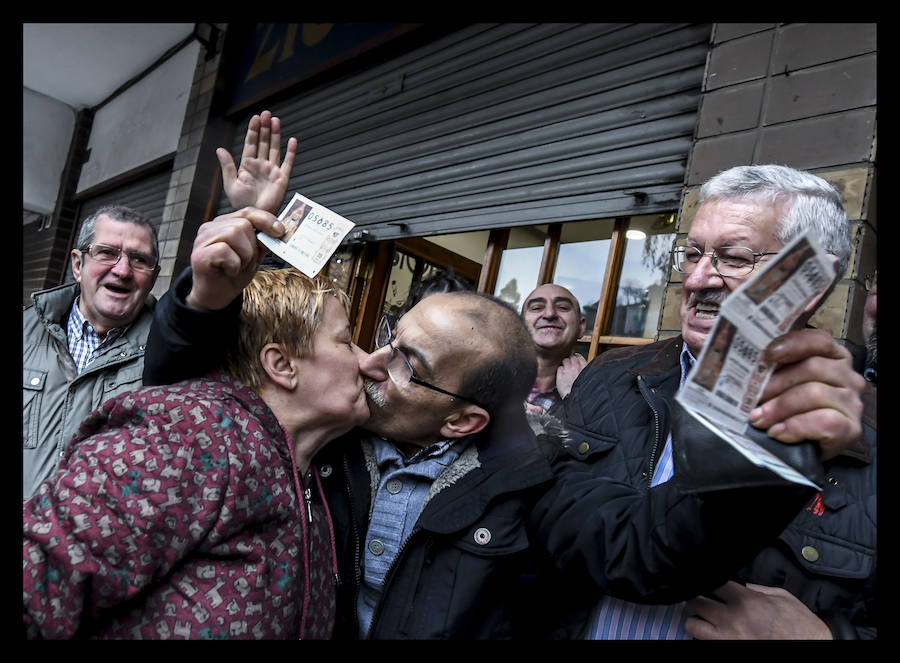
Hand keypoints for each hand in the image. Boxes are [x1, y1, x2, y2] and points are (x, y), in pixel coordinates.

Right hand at [187, 208, 283, 310]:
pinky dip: (233, 264)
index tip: (280, 231)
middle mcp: (211, 228)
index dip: (265, 219)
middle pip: (243, 224)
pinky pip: (225, 250)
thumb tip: (279, 230)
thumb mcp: (253, 256)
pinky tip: (228, 271)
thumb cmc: (232, 274)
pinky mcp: (199, 254)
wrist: (216, 298)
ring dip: (244, 256)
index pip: (247, 212)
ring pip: (234, 233)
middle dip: (252, 247)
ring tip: (237, 267)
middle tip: (245, 263)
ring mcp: (202, 240)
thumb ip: (262, 242)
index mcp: (224, 224)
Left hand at [216, 110, 296, 213]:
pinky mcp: (282, 178)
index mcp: (248, 165)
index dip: (253, 131)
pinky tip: (292, 141)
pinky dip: (291, 152)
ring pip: (274, 148)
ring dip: (275, 134)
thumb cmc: (241, 203)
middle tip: (266, 114)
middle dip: (264, 128)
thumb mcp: (230, 184)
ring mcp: (272, 170)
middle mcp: (261, 165)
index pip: (251, 143)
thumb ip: (227, 166)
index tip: (255, 118)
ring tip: (275, 120)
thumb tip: (219, 149)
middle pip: (263, 142)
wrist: (255, 215)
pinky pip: (288, 163)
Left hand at [555, 353, 586, 398]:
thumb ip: (586, 371)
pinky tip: (563, 376)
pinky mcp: (560, 375)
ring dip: (565, 364)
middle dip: (571, 361)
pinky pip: (559, 368)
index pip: (579, 357)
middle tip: (571, 366)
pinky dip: (560, 371)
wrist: (575, 398)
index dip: (577, 358)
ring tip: (566, 371)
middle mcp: (575, 367)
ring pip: (565, 361)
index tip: (576, 360)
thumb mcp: (588, 378)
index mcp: (584, 367)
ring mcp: (567, 370)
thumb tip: (584, 367)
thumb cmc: (583, 391)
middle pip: (571, 357)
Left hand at [685, 581, 831, 638]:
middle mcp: (732, 619)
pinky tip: (713, 632)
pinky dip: (705, 637)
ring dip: (696, 620)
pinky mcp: (728, 650)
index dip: (707, 577)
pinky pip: (705, 642)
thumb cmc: (801, 626)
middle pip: (695, 602)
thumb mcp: (782, 597)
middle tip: (701, 598)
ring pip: (693, 626)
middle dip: (696, 599)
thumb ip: (759, 589)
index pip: (713, 581)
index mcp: (745, 601)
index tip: (707, 578)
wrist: (813, 649)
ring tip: (703, 618)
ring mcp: (727, 639)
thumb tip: (744, 587)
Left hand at [748, 328, 864, 459]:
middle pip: (812, 368)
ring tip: (758, 419)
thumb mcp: (784, 384)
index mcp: (832, 357)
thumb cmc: (793, 410)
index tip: (767, 355)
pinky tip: (778, 432)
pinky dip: (796, 427)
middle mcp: (847, 376)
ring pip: (815, 393)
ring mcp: (852, 402)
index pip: (817, 340)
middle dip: (776, 383)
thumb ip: (775, 369)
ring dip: (780, 408)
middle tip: (752, 397)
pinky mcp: (851, 428)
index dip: (792, 344)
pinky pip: (825, 421)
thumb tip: (747, 364)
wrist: (808, 448)